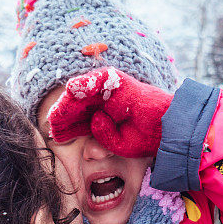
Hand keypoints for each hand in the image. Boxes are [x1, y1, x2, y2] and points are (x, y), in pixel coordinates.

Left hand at [48, 67, 172, 157]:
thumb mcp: (120, 145)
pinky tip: (73, 88)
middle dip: (64, 113)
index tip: (54, 134)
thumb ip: (104, 139)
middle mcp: (106, 104)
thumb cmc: (147, 139)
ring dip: (72, 100)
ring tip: (58, 109)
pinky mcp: (124, 84)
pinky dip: (88, 81)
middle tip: (51, 123)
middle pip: (80, 105)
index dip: (67, 126)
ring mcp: (114, 93)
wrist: (171, 131)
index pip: (80, 120)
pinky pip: (103, 78)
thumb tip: (93, 129)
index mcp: (104, 118)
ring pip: (87, 92)